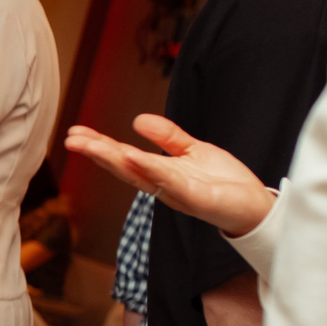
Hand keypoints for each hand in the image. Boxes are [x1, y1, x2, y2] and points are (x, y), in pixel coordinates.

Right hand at [66, 115, 274, 237]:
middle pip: (124, 167)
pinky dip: (150, 169)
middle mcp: (162, 185)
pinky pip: (169, 182)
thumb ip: (167, 137)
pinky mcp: (195, 199)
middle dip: (96, 153)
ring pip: (139, 175)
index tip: (76, 133)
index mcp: (159, 174)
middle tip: (71, 140)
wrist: (255, 206)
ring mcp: (176, 193)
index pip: (124, 157)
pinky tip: (133, 156)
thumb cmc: (224, 182)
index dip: (100, 145)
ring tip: (91, 145)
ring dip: (114, 160)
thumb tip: (138, 120)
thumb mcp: (193, 151)